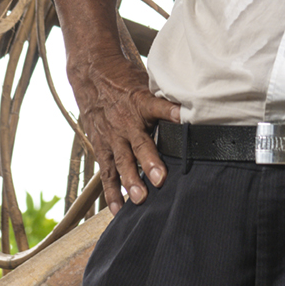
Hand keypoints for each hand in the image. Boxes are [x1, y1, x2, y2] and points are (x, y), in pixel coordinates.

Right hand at [67, 42, 180, 213]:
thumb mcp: (145, 82)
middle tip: (160, 179)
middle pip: (139, 144)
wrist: (91, 75)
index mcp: (139, 102)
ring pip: (121, 162)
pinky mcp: (102, 148)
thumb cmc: (124, 81)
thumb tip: (193, 107)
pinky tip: (118, 210)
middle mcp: (125, 122)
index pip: (157, 106)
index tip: (183, 118)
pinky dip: (112, 192)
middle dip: (150, 162)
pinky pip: (106, 173)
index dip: (170, 112)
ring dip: (130, 181)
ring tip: (139, 199)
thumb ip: (164, 99)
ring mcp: (112, 137)